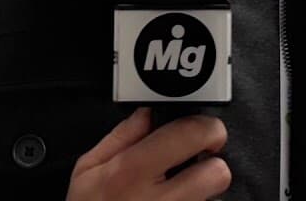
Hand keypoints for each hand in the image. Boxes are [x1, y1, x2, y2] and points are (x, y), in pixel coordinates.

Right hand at [66, 107, 230, 200]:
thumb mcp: (88, 170)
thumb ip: (121, 136)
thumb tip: (148, 112)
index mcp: (132, 172)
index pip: (191, 135)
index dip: (206, 127)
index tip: (202, 130)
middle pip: (217, 173)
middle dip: (212, 165)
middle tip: (196, 164)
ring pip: (215, 199)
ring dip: (204, 193)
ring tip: (180, 191)